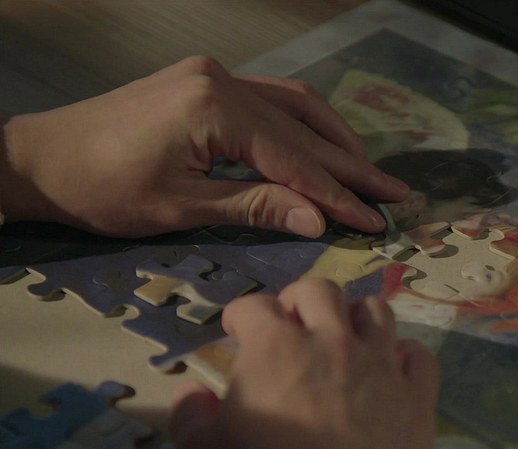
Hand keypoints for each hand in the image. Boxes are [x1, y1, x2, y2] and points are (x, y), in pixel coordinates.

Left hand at [0, 56, 408, 236]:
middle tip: (394, 195)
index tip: (375, 219)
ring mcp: (214, 75)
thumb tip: (320, 221)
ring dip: (334, 139)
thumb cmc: (102, 190)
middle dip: (350, 166)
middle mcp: (223, 79)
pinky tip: (323, 144)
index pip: (294, 157)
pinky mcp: (205, 81)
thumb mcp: (182, 206)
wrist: (40, 158)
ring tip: (368, 174)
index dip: (338, 194)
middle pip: (303, 127)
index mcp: (216, 108)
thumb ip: (256, 206)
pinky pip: (270, 99)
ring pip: (295, 103)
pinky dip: (301, 125)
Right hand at [170, 279, 439, 448]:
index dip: (240, 314)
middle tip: (290, 324)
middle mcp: (332, 343)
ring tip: (343, 338)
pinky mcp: (418, 396)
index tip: (237, 329)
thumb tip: (191, 394)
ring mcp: (381, 366)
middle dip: (299, 300)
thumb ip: (190, 420)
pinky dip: (405, 356)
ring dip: (355, 318)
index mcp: (276, 350)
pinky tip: (392, 370)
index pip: (253, 306)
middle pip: (320, 291)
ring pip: (376, 311)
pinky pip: (420, 356)